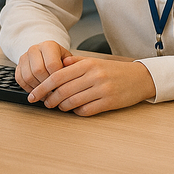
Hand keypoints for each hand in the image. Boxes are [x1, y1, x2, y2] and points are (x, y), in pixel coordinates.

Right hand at [14, 41, 72, 91]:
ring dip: (38, 89)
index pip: (52, 64)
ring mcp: (24, 57)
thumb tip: (70, 74)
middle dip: (47, 85)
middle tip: (54, 93)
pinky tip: (38, 92)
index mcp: (48, 46)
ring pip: (28, 77)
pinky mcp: (18, 66)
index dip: (57, 78)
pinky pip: (20, 80)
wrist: (45, 54)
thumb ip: (70, 66)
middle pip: (38, 71)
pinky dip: (29, 89)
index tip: (62, 86)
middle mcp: (34, 49)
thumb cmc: (58, 58)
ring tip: (47, 95)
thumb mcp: (68, 59)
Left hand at [27, 55, 156, 115]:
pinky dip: (76, 112)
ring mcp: (102, 89)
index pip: (58, 76)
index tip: (34, 94)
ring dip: (61, 107)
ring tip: (58, 107)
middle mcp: (94, 76)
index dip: (43, 87)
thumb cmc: (114, 71)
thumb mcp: (95, 61)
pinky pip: (86, 110)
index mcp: (88, 64)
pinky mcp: (109, 102)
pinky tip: (74, 110)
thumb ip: (75, 63)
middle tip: (44, 103)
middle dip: (49, 99)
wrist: (140, 78)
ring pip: (72, 102)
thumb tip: (57, 65)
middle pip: (63, 90)